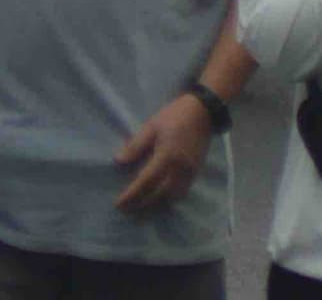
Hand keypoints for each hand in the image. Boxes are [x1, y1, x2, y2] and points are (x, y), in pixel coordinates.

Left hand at [111, 91, 216, 213]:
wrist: (202, 113)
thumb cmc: (173, 116)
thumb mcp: (150, 126)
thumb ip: (135, 146)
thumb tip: (118, 161)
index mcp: (166, 156)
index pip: (146, 181)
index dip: (132, 195)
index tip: (119, 204)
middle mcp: (179, 169)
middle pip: (159, 194)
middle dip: (142, 204)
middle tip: (126, 210)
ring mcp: (190, 173)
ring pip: (172, 197)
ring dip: (156, 204)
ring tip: (140, 207)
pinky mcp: (195, 173)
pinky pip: (181, 193)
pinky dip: (169, 199)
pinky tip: (159, 199)